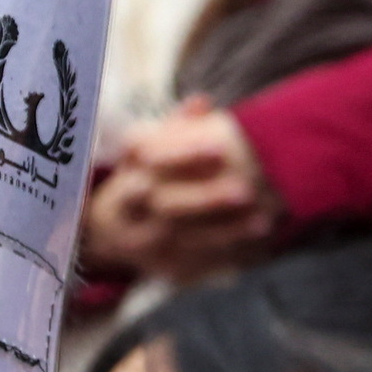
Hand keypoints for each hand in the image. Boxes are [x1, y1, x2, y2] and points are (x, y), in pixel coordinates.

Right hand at [78, 105, 280, 287]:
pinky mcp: (166, 269)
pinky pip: (199, 264)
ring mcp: (147, 250)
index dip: (184, 158)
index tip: (220, 149)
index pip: (152, 167)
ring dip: (227, 232)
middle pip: (169, 209)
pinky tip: (257, 242)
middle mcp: (130, 221)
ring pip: (188, 241)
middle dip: (207, 200)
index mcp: (123, 185)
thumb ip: (172, 128)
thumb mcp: (142, 153)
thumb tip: (201, 102)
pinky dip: (229, 253)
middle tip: (246, 189)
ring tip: (264, 219)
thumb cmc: (137, 178)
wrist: (107, 235)